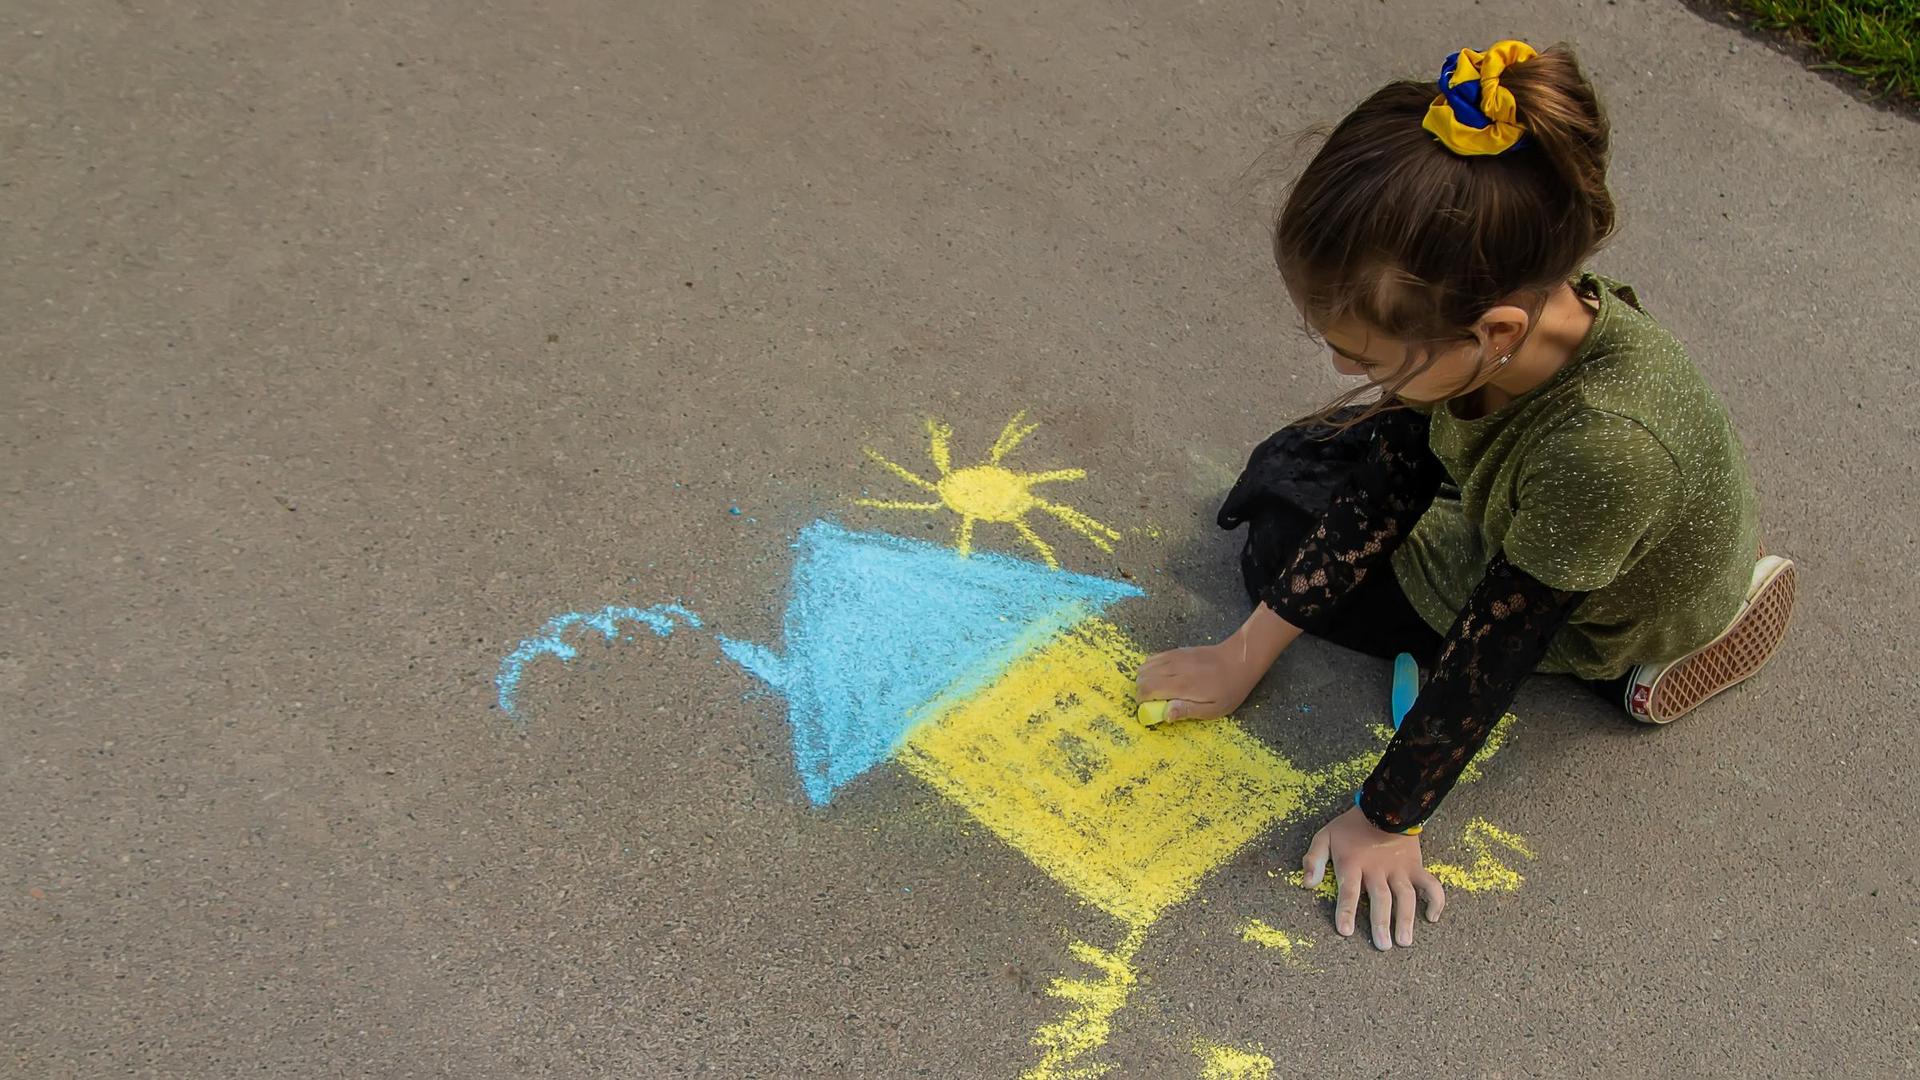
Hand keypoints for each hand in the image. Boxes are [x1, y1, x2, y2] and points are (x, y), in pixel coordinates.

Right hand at [1135, 604, 1298, 721]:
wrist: (1238, 660)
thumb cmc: (1228, 689)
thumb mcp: (1214, 709)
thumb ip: (1187, 711)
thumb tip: (1165, 714)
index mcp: (1182, 685)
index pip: (1147, 689)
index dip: (1141, 700)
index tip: (1148, 708)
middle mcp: (1174, 668)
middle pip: (1142, 677)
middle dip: (1140, 690)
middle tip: (1152, 701)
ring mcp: (1175, 657)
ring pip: (1145, 666)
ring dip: (1144, 679)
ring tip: (1156, 690)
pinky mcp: (1177, 651)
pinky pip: (1153, 657)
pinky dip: (1149, 668)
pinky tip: (1160, 677)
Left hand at [1301, 806, 1445, 949]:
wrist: (1383, 807)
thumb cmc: (1350, 828)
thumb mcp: (1325, 836)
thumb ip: (1314, 859)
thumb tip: (1307, 884)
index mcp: (1353, 864)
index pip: (1349, 890)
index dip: (1347, 910)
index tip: (1346, 931)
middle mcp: (1377, 869)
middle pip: (1380, 898)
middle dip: (1380, 923)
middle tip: (1382, 945)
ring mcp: (1399, 869)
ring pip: (1405, 896)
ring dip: (1406, 919)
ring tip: (1404, 940)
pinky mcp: (1415, 867)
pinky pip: (1430, 885)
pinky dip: (1435, 900)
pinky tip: (1432, 917)